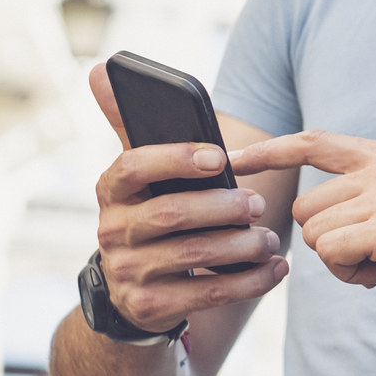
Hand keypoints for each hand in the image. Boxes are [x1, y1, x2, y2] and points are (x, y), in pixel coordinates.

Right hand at [88, 64, 287, 333]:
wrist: (133, 292)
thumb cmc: (153, 216)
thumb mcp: (142, 176)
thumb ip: (130, 125)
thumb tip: (100, 68)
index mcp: (111, 190)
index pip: (133, 166)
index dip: (177, 160)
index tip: (220, 157)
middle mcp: (112, 231)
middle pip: (170, 214)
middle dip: (223, 207)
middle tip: (259, 203)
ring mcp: (127, 273)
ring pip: (193, 255)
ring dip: (242, 245)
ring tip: (271, 238)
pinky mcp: (149, 308)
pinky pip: (208, 293)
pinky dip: (249, 281)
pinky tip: (275, 269)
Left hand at [229, 130, 375, 321]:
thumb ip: (370, 194)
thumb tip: (317, 215)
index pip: (315, 142)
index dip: (271, 149)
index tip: (235, 158)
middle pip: (308, 206)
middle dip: (329, 241)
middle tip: (375, 258)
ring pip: (317, 234)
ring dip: (343, 262)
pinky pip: (333, 254)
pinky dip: (353, 274)